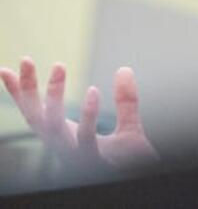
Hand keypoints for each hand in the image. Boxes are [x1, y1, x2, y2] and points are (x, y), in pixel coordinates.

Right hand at [0, 58, 159, 171]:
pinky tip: (94, 90)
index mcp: (67, 139)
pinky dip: (88, 114)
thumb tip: (124, 69)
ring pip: (54, 125)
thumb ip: (126, 101)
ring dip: (53, 96)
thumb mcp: (128, 127)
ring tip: (58, 65)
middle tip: (25, 58)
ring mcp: (76, 155)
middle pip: (36, 116)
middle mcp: (65, 147)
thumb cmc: (130, 164)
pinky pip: (86, 138)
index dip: (20, 93)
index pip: (37, 113)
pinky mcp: (94, 161)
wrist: (140, 183)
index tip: (5, 69)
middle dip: (27, 89)